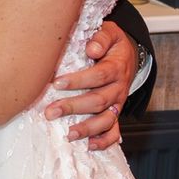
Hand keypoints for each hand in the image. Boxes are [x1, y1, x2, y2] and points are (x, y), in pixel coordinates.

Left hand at [43, 20, 137, 150]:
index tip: (57, 83)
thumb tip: (91, 48)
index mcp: (116, 67)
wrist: (127, 56)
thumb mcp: (110, 33)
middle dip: (74, 107)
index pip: (99, 75)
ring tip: (68, 134)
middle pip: (98, 101)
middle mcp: (118, 88)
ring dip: (87, 128)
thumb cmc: (111, 44)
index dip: (78, 81)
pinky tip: (89, 146)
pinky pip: (114, 131)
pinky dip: (104, 141)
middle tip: (50, 112)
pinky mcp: (115, 113)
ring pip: (106, 119)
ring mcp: (117, 103)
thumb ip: (101, 37)